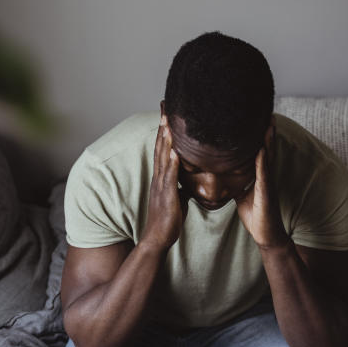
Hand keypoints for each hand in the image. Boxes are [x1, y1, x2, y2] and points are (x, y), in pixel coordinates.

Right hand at [141, 115, 186, 250]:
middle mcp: (160, 178)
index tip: (167, 113)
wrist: (158, 238)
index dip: (164, 131)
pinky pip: (170, 178)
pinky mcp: (167, 196)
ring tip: (168, 122)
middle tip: (165, 107)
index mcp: (163, 177)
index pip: (163, 149)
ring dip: (165, 140)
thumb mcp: (177, 197)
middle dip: (162, 127)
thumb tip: (189, 178)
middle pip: (160, 147)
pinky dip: (172, 164)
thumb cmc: (168, 219)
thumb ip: (181, 184)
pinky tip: (175, 152)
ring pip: (164, 159)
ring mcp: (161, 186)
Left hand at [235, 118, 290, 249]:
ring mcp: (267, 182)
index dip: (254, 134)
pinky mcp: (266, 192)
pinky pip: (263, 174)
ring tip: (269, 122)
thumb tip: (223, 175)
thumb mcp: (241, 195)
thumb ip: (235, 183)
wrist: (267, 236)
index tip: (251, 117)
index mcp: (257, 175)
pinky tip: (261, 149)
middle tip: (266, 110)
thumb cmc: (256, 215)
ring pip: (267, 156)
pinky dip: (263, 160)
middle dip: (265, 130)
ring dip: (268, 139)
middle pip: (265, 148)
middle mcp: (264, 175)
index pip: (256, 150)